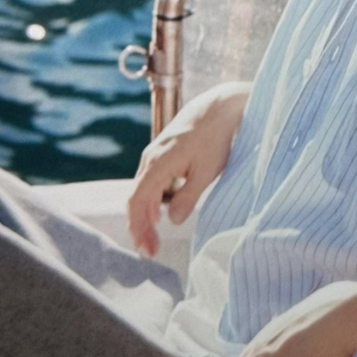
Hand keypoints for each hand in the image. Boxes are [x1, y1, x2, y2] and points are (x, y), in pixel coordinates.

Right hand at [127, 81, 249, 255]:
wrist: (221, 105)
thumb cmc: (217, 136)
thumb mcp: (207, 170)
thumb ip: (189, 196)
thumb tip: (171, 221)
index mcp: (158, 163)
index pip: (137, 202)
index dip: (139, 228)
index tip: (148, 250)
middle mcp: (150, 158)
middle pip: (135, 198)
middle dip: (139, 227)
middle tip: (150, 251)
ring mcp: (155, 153)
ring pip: (141, 189)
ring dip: (144, 215)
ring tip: (152, 239)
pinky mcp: (164, 152)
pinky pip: (149, 181)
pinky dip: (150, 201)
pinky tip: (158, 213)